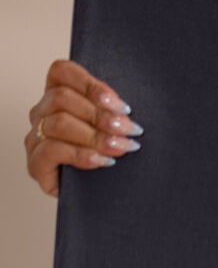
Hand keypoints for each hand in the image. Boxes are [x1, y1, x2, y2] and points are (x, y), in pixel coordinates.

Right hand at [25, 60, 143, 196]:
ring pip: (58, 123)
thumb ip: (116, 111)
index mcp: (58, 95)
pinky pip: (50, 150)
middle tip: (131, 132)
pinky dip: (81, 155)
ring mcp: (36, 137)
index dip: (92, 86)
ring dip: (96, 136)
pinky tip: (103, 162)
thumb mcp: (116, 127)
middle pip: (62, 98)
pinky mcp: (36, 164)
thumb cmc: (111, 153)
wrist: (103, 195)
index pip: (62, 72)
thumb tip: (130, 109)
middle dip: (102, 116)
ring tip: (122, 148)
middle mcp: (42, 113)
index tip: (123, 106)